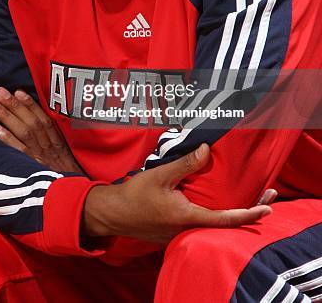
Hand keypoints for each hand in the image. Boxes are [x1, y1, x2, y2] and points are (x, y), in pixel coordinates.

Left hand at [0, 87, 83, 173]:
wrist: (75, 196)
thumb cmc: (68, 177)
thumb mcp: (67, 157)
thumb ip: (55, 142)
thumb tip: (40, 125)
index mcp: (58, 141)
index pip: (44, 118)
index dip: (31, 104)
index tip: (19, 91)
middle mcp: (49, 146)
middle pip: (30, 121)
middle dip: (14, 105)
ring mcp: (39, 156)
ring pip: (23, 131)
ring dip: (6, 115)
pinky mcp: (32, 167)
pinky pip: (17, 150)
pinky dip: (5, 137)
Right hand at [83, 144, 271, 244]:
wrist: (114, 214)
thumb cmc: (135, 195)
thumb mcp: (161, 175)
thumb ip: (185, 164)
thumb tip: (207, 150)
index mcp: (187, 217)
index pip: (225, 219)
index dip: (248, 213)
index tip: (267, 207)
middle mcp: (189, 230)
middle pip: (226, 224)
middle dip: (249, 211)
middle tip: (269, 197)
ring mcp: (183, 234)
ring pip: (216, 226)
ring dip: (236, 213)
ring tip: (254, 199)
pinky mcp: (177, 232)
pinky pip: (204, 225)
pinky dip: (219, 215)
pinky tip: (224, 203)